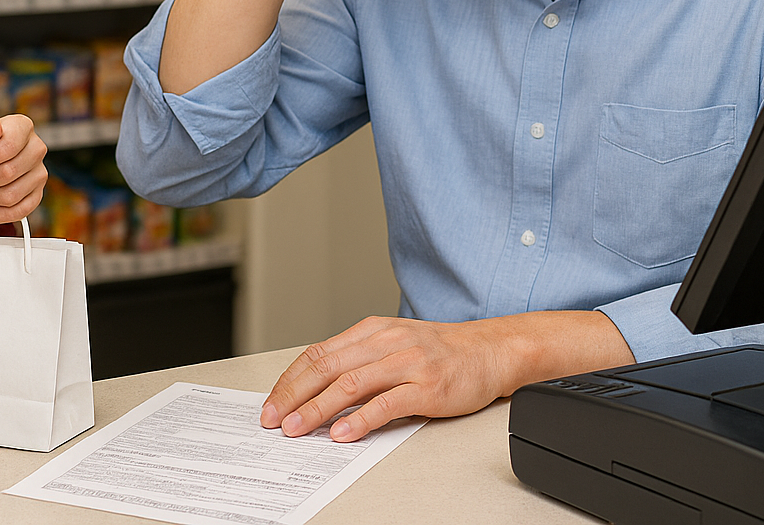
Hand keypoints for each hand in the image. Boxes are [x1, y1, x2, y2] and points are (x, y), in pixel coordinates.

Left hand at [260, 311, 633, 441]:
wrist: (491, 350)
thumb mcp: (393, 343)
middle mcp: (386, 342)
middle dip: (294, 395)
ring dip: (318, 409)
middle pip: (328, 367)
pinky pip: (388, 403)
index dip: (291, 379)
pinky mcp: (427, 386)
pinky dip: (361, 420)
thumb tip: (316, 386)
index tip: (272, 402)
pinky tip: (343, 433)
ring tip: (297, 428)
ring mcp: (407, 363)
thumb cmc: (441, 351)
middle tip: (274, 419)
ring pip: (351, 384)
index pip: (319, 353)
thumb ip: (358, 359)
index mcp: (372, 330)